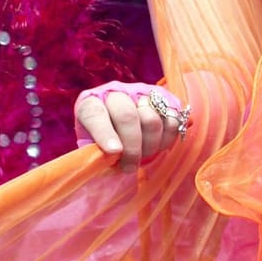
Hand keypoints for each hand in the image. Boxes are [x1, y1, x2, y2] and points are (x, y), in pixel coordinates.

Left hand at [73, 82, 188, 166]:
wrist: (123, 132)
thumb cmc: (104, 145)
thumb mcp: (93, 150)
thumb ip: (97, 154)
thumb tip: (111, 158)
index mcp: (90, 103)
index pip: (95, 114)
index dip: (105, 133)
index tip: (114, 151)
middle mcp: (115, 94)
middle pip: (127, 116)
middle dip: (131, 147)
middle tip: (130, 166)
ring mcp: (140, 94)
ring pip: (151, 120)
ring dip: (149, 146)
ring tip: (143, 156)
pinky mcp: (163, 100)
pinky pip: (171, 120)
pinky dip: (166, 139)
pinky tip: (157, 146)